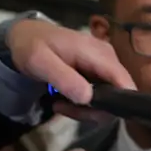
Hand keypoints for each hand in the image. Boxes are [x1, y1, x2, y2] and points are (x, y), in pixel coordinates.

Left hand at [6, 18, 135, 121]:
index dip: (118, 104)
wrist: (26, 35)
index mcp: (99, 53)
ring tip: (60, 105)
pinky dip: (85, 105)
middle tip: (63, 109)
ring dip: (86, 110)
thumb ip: (64, 78)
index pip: (124, 83)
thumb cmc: (31, 45)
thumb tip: (88, 98)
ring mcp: (105, 67)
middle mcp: (109, 59)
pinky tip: (65, 100)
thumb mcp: (39, 60)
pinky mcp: (100, 74)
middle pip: (119, 96)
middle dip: (93, 111)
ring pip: (111, 100)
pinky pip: (102, 96)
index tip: (89, 114)